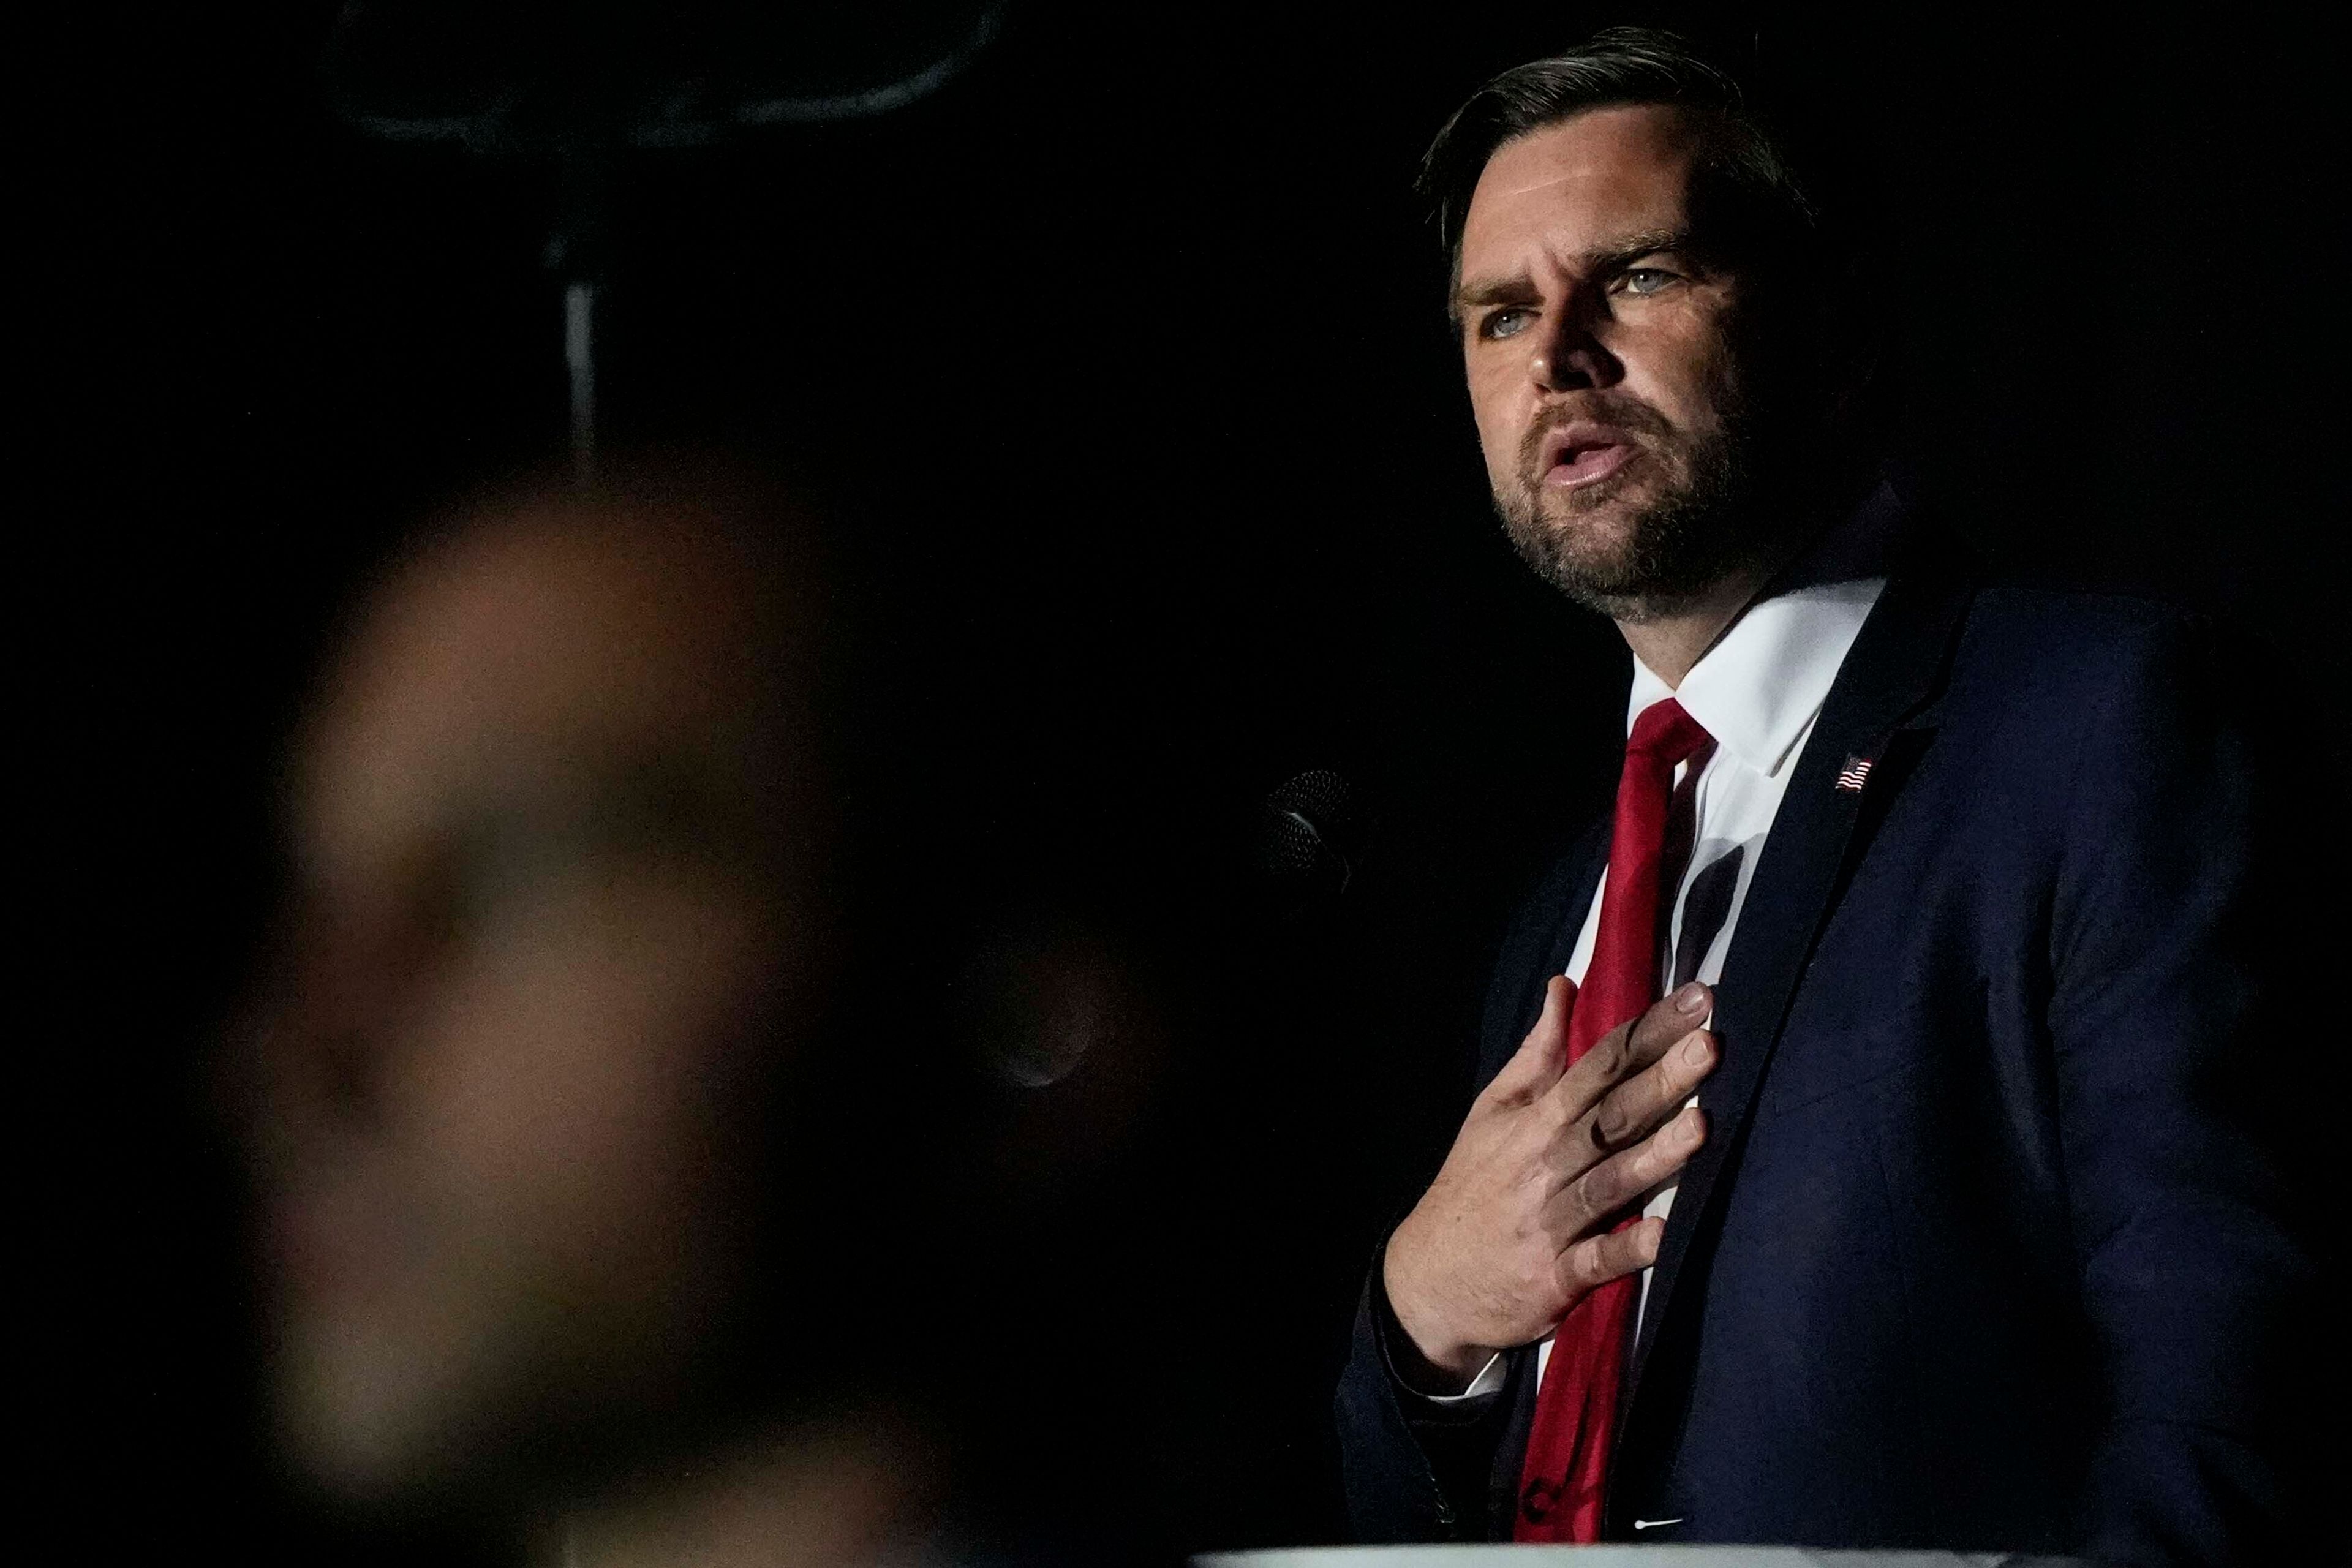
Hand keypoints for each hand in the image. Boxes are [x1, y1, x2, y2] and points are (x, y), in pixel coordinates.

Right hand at [1381, 977, 1717, 1390]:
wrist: (1428, 1279)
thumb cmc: (1472, 1185)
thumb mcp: (1493, 1111)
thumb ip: (1538, 1054)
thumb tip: (1565, 986)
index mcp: (1535, 1121)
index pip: (1600, 1066)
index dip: (1649, 1032)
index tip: (1699, 999)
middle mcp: (1546, 1165)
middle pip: (1610, 1118)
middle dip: (1661, 1081)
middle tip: (1710, 1044)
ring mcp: (1551, 1222)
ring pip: (1608, 1183)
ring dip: (1653, 1156)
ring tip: (1701, 1126)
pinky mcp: (1554, 1278)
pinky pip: (1594, 1261)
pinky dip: (1625, 1248)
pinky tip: (1661, 1233)